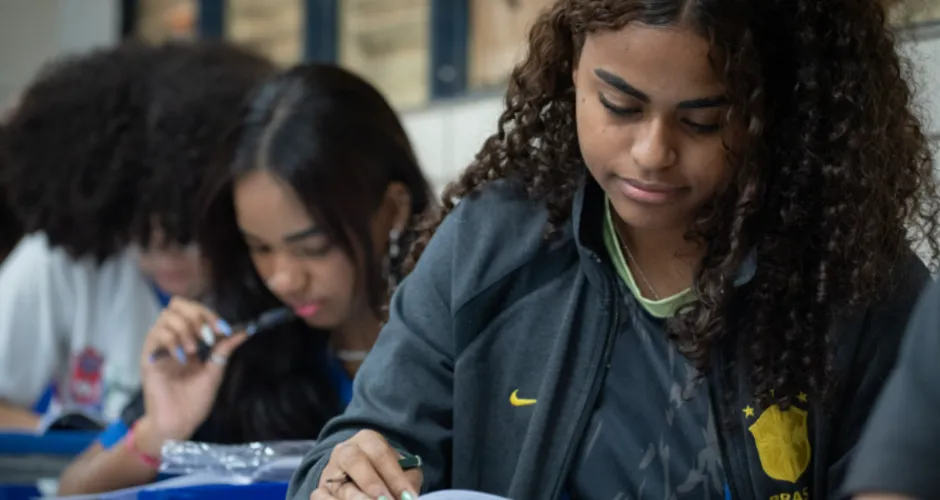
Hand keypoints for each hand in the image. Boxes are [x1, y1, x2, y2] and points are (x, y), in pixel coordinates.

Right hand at [137, 297, 246, 453]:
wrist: (179, 423)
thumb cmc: (195, 400)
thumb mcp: (215, 371)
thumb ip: (224, 349)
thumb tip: (244, 331)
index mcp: (189, 340)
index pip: (193, 310)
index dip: (209, 314)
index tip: (223, 329)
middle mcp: (172, 339)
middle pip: (177, 305)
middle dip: (196, 315)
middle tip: (208, 336)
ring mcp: (159, 347)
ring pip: (166, 317)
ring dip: (185, 329)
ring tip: (194, 351)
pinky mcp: (148, 357)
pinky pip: (156, 335)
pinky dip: (172, 341)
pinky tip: (182, 357)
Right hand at [311, 430, 421, 499]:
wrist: (359, 476)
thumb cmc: (386, 473)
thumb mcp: (401, 470)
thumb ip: (408, 480)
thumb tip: (409, 496)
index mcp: (367, 440)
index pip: (381, 454)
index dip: (395, 477)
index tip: (408, 496)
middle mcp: (345, 451)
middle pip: (355, 462)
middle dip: (372, 484)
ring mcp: (330, 471)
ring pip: (339, 485)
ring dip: (357, 499)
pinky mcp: (320, 491)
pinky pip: (321, 498)